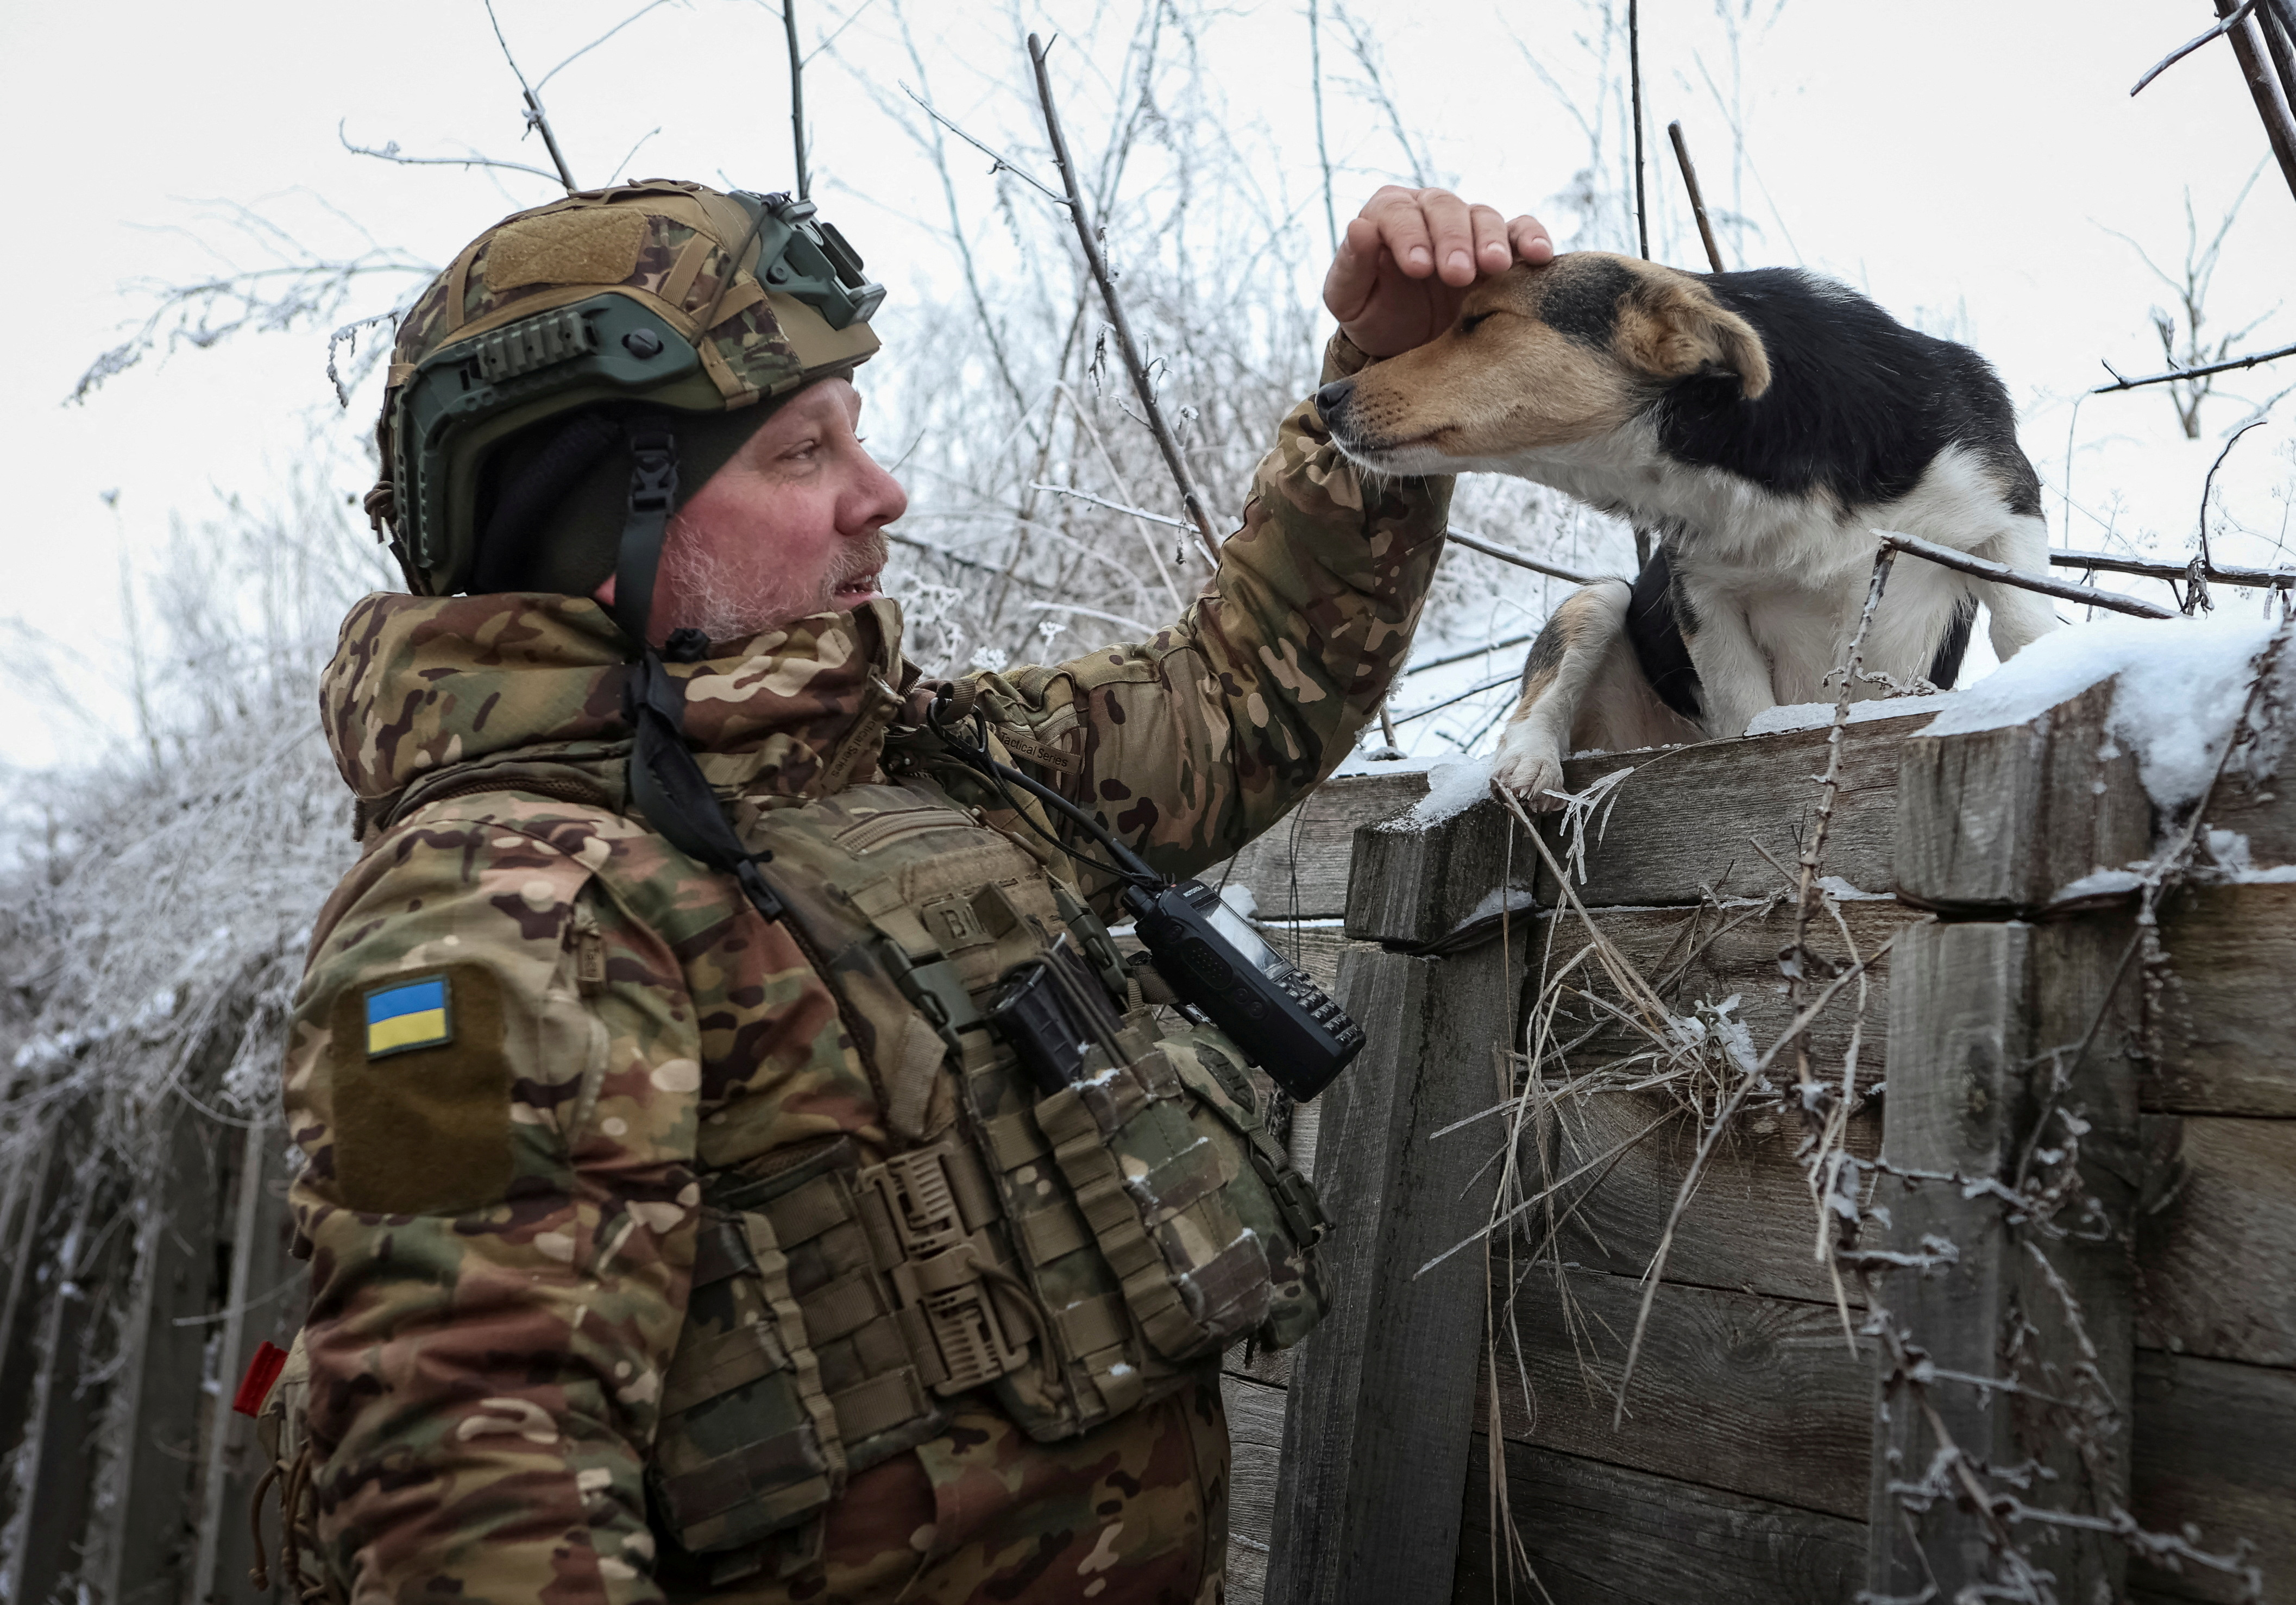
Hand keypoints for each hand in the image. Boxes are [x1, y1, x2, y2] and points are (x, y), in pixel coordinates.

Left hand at [1323, 187, 1553, 357]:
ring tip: (1495, 267)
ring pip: (1483, 216)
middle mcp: (1429, 212)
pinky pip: (1520, 230)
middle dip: (1452, 240)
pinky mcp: (1498, 248)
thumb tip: (1359, 227)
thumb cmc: (1373, 316)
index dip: (1408, 234)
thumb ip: (1352, 265)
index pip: (1397, 211)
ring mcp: (1467, 228)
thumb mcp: (1349, 299)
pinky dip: (1531, 237)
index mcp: (1387, 215)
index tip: (1417, 268)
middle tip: (1457, 274)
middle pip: (1445, 208)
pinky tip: (1538, 255)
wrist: (1404, 345)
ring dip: (1490, 240)